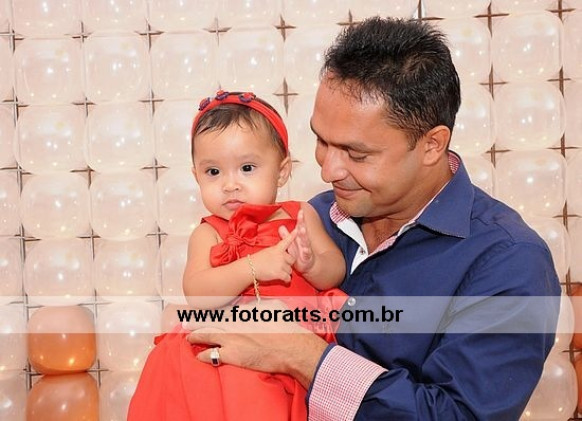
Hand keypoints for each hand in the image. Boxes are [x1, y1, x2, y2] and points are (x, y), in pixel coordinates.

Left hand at [185, 299, 327, 388]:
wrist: (290, 347)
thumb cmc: (285, 326)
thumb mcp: (272, 305)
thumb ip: (258, 302)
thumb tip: (252, 301)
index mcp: (242, 309)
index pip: (220, 307)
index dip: (208, 308)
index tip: (201, 306)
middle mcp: (233, 322)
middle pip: (208, 320)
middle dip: (195, 321)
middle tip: (186, 322)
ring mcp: (230, 338)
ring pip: (205, 335)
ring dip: (195, 336)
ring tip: (189, 337)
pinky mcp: (232, 355)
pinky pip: (210, 355)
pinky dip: (203, 354)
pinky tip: (199, 355)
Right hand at [250, 229, 297, 282]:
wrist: (250, 268)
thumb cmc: (257, 260)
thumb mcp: (267, 251)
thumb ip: (276, 251)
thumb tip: (282, 253)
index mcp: (277, 248)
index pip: (287, 241)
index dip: (292, 236)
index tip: (297, 230)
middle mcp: (281, 255)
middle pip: (292, 260)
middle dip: (288, 264)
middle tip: (281, 266)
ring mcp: (281, 264)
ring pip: (290, 270)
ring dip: (286, 272)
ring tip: (277, 272)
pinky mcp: (279, 273)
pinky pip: (288, 278)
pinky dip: (286, 280)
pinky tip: (282, 279)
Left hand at [279, 210, 314, 274]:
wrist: (305, 266)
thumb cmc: (298, 253)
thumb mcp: (291, 244)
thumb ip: (286, 235)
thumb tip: (281, 226)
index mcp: (299, 237)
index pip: (299, 226)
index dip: (300, 218)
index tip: (300, 210)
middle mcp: (303, 241)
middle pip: (303, 231)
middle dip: (302, 223)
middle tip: (301, 216)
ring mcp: (306, 248)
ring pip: (305, 241)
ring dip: (304, 235)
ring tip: (302, 229)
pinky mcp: (307, 256)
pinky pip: (307, 253)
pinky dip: (306, 251)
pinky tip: (305, 249)